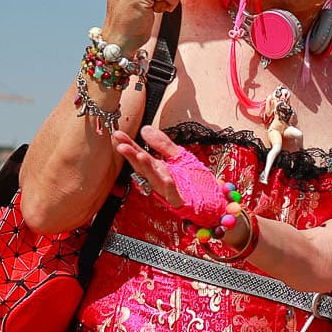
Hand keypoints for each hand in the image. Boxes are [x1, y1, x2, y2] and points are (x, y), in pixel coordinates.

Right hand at [112, 126, 227, 226]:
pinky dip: (170, 187)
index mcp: (160, 169)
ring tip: (140, 155)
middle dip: (132, 156)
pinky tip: (167, 178)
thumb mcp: (180, 156)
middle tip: (122, 146)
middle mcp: (161, 180)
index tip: (118, 135)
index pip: (141, 155)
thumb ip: (162, 144)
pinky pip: (174, 194)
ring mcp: (169, 191)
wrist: (213, 202)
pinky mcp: (181, 201)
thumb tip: (145, 129)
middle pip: (144, 168)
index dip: (129, 145)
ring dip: (147, 168)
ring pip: (155, 180)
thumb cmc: (196, 182)